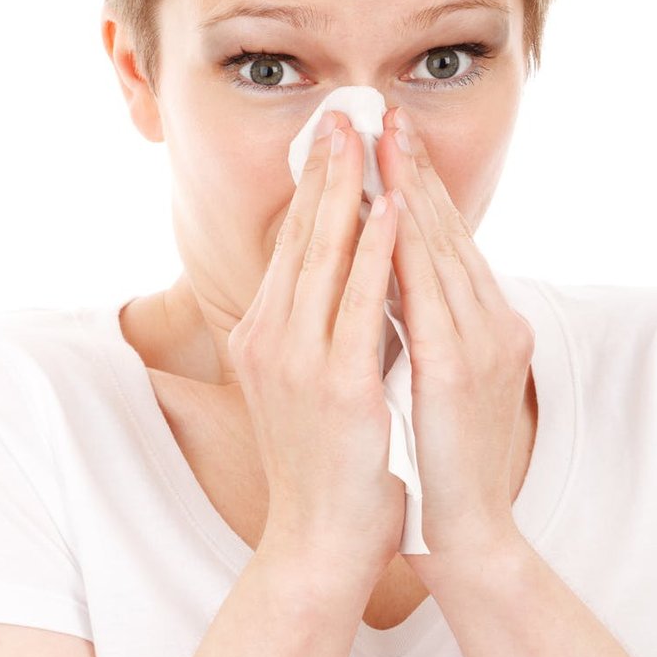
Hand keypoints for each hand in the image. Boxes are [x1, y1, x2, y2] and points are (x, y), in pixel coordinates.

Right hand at [227, 112, 405, 587]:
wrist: (319, 540)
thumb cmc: (324, 463)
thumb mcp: (308, 383)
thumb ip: (318, 327)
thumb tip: (347, 274)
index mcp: (264, 334)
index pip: (292, 245)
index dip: (313, 188)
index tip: (330, 141)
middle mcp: (271, 337)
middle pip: (302, 236)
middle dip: (325, 170)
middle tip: (342, 115)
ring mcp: (298, 358)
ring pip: (326, 254)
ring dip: (349, 189)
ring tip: (366, 138)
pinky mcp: (336, 382)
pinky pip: (360, 300)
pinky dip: (376, 248)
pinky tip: (391, 207)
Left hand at [375, 107, 534, 572]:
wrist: (460, 532)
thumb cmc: (434, 457)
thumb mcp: (429, 377)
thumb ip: (413, 323)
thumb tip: (375, 275)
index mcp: (481, 324)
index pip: (444, 242)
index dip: (417, 188)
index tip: (388, 143)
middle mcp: (490, 323)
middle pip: (445, 231)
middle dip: (413, 171)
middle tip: (384, 116)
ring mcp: (478, 343)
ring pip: (440, 248)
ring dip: (411, 189)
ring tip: (385, 140)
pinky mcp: (458, 369)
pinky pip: (429, 292)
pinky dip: (410, 245)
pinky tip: (393, 207)